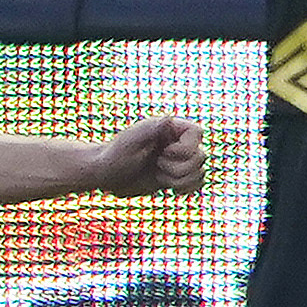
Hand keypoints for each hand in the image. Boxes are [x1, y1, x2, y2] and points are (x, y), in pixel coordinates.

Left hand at [85, 112, 208, 195]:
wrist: (106, 174)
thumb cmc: (114, 154)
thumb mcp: (131, 139)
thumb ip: (151, 128)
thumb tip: (169, 118)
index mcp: (170, 128)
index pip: (198, 133)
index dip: (185, 148)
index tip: (162, 152)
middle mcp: (178, 142)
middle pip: (201, 157)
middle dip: (178, 168)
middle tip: (156, 164)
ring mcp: (179, 160)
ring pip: (200, 173)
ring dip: (179, 180)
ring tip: (157, 174)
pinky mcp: (177, 177)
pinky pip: (197, 184)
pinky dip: (185, 188)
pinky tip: (167, 186)